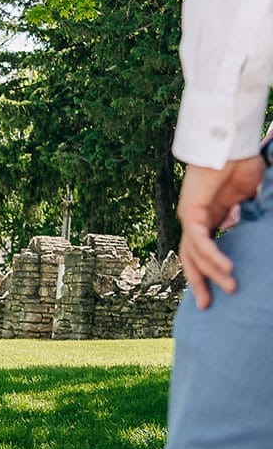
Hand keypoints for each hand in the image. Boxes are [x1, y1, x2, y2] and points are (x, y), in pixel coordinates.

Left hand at [178, 157, 265, 308]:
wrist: (232, 142)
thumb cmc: (243, 163)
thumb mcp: (252, 195)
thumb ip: (251, 213)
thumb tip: (258, 225)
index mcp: (208, 218)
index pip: (201, 251)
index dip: (207, 271)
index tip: (216, 290)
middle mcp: (194, 220)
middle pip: (190, 259)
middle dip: (198, 283)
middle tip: (207, 306)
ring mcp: (190, 216)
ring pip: (195, 255)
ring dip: (212, 273)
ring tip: (230, 287)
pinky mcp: (191, 211)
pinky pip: (201, 241)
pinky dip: (213, 257)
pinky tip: (226, 269)